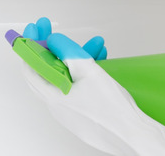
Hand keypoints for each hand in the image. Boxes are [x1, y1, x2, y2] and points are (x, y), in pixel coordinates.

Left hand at [20, 18, 164, 155]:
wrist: (133, 136)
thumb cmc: (112, 111)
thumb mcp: (88, 71)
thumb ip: (68, 52)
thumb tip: (54, 42)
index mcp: (53, 97)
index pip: (31, 66)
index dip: (31, 44)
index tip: (36, 29)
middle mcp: (57, 106)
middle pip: (46, 70)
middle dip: (51, 48)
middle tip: (53, 32)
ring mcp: (70, 111)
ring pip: (66, 77)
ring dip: (75, 58)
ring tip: (93, 44)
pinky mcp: (83, 113)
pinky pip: (77, 87)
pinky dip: (83, 73)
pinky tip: (98, 60)